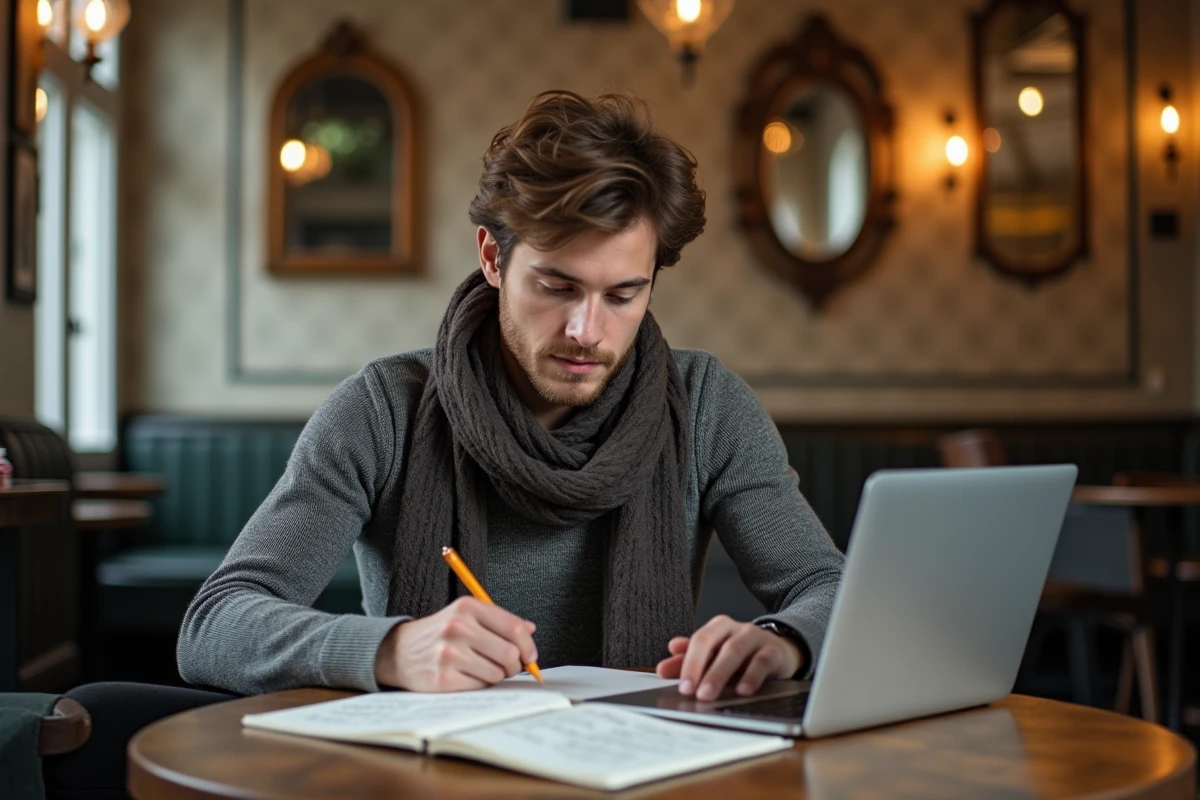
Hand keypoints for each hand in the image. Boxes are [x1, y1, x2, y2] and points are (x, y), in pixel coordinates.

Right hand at [374, 596, 537, 691]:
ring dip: (496, 675)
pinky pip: (479, 686)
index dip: (528, 645)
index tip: (530, 655)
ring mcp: (449, 653)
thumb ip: (497, 620)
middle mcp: (458, 627)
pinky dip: (480, 684)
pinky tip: (468, 676)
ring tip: (483, 669)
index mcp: (467, 607)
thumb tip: (529, 629)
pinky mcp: (443, 677)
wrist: (398, 651)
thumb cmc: (438, 634)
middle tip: (509, 667)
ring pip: (496, 673)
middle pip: (509, 653)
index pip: (514, 628)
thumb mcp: (464, 615)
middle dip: (515, 665)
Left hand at [655, 615, 801, 700]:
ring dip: (719, 673)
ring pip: (734, 651)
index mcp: (718, 628)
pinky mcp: (774, 651)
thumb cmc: (743, 656)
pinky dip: (751, 676)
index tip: (682, 685)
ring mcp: (755, 638)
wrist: (780, 651)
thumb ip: (689, 662)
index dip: (688, 662)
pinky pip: (761, 661)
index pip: (698, 640)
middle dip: (699, 668)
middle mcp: (735, 629)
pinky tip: (742, 690)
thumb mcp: (716, 658)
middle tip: (691, 692)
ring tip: (709, 694)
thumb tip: (663, 668)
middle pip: (712, 642)